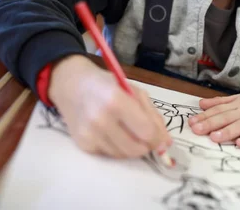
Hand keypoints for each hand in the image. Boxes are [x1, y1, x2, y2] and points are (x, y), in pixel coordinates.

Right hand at [48, 55, 171, 157]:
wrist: (71, 85)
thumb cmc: (107, 85)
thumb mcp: (134, 91)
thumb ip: (153, 116)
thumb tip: (167, 143)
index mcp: (116, 101)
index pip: (146, 132)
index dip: (157, 138)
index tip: (161, 138)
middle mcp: (100, 119)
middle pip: (136, 149)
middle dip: (146, 146)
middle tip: (146, 136)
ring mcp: (89, 134)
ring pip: (123, 155)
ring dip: (131, 147)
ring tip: (127, 130)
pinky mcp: (82, 144)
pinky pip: (109, 154)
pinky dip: (117, 147)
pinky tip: (112, 132)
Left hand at [187, 88, 239, 147]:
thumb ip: (221, 102)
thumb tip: (201, 104)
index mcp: (239, 103)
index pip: (219, 109)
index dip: (205, 116)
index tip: (191, 122)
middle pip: (227, 117)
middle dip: (211, 123)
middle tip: (197, 130)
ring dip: (228, 131)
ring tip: (214, 137)